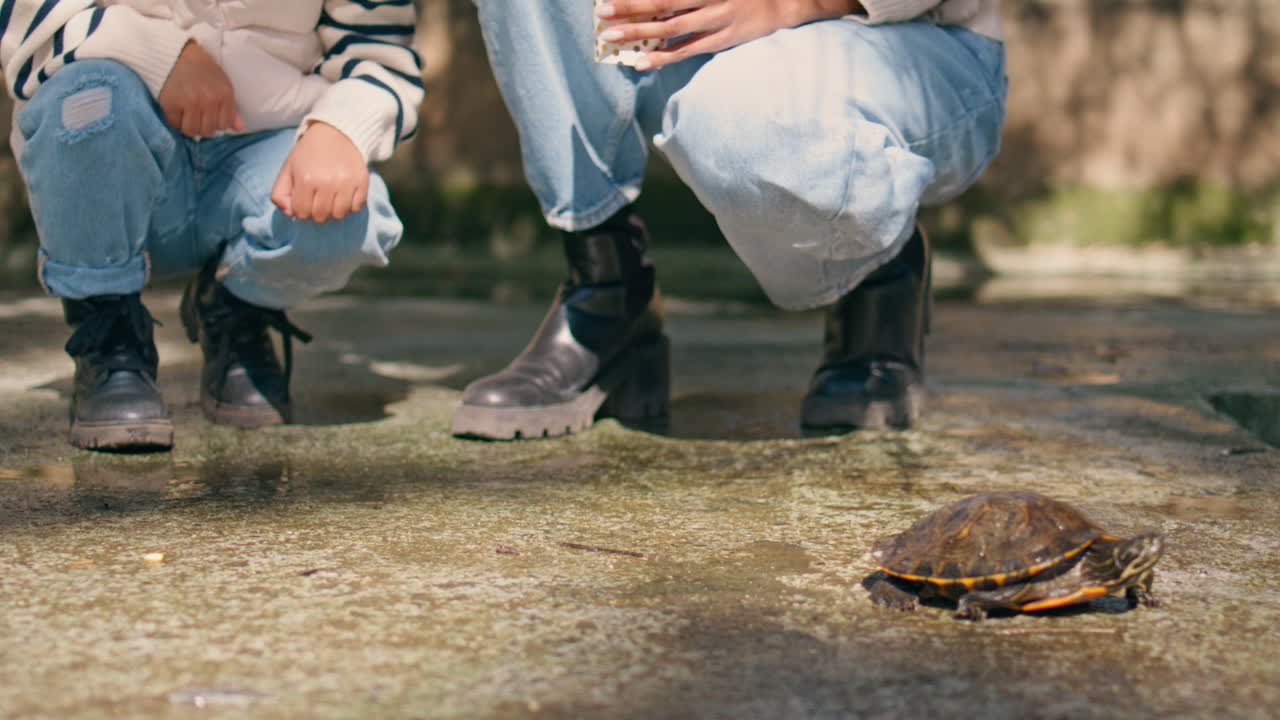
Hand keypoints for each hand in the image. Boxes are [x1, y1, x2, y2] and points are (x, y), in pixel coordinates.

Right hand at [157, 40, 243, 137]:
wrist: (176, 53)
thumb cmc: (202, 69)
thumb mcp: (222, 84)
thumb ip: (231, 108)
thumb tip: (239, 128)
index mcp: (224, 94)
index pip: (224, 125)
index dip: (216, 123)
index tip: (210, 116)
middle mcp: (208, 100)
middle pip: (207, 131)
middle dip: (202, 126)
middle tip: (196, 115)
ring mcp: (189, 102)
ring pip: (191, 130)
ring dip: (188, 126)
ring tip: (186, 115)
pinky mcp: (171, 103)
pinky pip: (174, 123)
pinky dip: (174, 120)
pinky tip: (176, 110)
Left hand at [270, 122, 369, 222]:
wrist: (336, 132)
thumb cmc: (309, 153)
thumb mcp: (288, 169)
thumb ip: (280, 193)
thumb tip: (290, 214)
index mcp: (305, 179)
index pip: (301, 213)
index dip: (301, 211)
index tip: (304, 201)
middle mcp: (327, 182)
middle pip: (321, 216)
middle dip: (316, 212)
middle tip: (317, 201)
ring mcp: (346, 183)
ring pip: (340, 215)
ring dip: (334, 211)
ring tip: (331, 199)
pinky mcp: (362, 181)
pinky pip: (356, 207)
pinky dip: (350, 206)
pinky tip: (344, 196)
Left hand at [596, 0, 859, 69]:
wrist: (786, 2)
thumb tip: (661, 3)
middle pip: (662, 3)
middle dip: (630, 8)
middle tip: (601, 15)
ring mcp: (715, 21)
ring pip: (670, 28)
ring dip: (640, 33)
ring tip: (612, 38)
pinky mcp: (721, 41)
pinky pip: (688, 50)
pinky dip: (664, 56)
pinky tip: (642, 61)